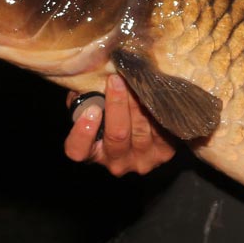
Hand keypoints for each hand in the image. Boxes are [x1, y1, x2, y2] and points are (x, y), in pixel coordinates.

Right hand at [63, 74, 177, 175]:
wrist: (149, 130)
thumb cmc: (114, 114)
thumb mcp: (94, 108)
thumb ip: (87, 98)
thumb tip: (90, 80)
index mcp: (93, 152)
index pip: (78, 150)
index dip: (84, 132)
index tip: (92, 109)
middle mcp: (116, 161)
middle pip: (117, 134)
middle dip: (117, 104)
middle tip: (117, 80)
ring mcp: (142, 159)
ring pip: (141, 129)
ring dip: (138, 102)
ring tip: (136, 82)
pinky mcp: (164, 152)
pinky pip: (160, 127)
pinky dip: (155, 108)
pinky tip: (153, 93)